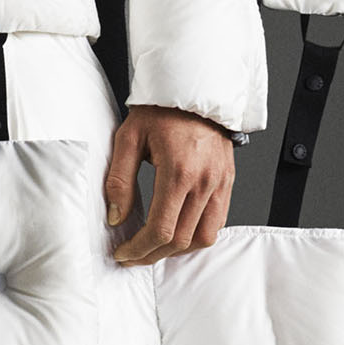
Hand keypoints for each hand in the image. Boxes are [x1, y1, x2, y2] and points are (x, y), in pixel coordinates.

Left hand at [104, 107, 234, 264]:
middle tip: (133, 256)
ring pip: (203, 238)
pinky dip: (197, 235)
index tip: (123, 253)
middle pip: (181, 240)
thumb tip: (116, 217)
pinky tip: (177, 232)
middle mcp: (204, 181)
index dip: (139, 249)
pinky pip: (217, 222)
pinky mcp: (227, 182)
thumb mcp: (128, 139)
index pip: (161, 229)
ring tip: (154, 248)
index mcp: (179, 171)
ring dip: (177, 250)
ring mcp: (220, 183)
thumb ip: (119, 181)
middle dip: (153, 255)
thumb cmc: (160, 109)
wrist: (193, 88)